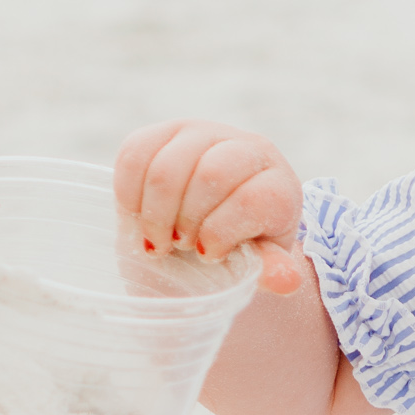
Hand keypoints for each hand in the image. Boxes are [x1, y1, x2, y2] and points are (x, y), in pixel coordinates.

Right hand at [113, 120, 304, 295]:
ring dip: (156, 213)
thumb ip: (271, 271)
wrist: (214, 224)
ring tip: (160, 238)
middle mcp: (247, 148)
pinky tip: (138, 217)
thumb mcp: (259, 264)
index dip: (221, 234)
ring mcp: (205, 134)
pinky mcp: (165, 132)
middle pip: (209, 175)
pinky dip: (129, 193)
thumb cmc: (239, 247)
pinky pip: (135, 154)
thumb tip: (285, 281)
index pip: (249, 200)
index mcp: (278, 183)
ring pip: (168, 165)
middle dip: (186, 222)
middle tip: (181, 246)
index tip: (209, 255)